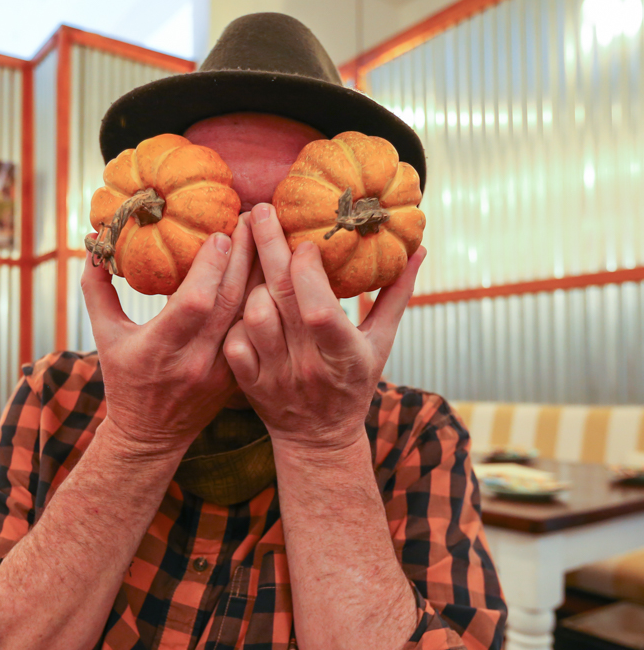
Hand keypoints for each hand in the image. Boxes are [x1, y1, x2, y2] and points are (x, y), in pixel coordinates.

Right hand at [81, 214, 262, 452]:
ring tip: (269, 236)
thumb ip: (97, 289)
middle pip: (229, 302)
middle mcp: (196, 361)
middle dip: (245, 256)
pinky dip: (266, 302)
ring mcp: (222, 372)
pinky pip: (257, 332)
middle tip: (254, 218)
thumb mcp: (104, 336)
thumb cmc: (124, 381)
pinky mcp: (238, 377)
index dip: (211, 267)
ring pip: (251, 316)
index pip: (193, 303)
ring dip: (262, 274)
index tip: (222, 232)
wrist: (151, 436)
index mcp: (160, 349)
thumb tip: (94, 241)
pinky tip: (275, 274)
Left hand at [223, 203, 425, 449]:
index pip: (319, 309)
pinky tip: (241, 297)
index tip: (307, 239)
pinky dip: (234, 318)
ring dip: (251, 283)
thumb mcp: (382, 344)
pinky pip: (232, 342)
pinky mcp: (249, 383)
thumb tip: (418, 249)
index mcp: (344, 354)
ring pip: (251, 317)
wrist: (319, 439)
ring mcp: (275, 376)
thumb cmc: (354, 384)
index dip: (308, 270)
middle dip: (268, 247)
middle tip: (261, 211)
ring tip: (253, 258)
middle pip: (279, 300)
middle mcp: (307, 365)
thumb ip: (396, 296)